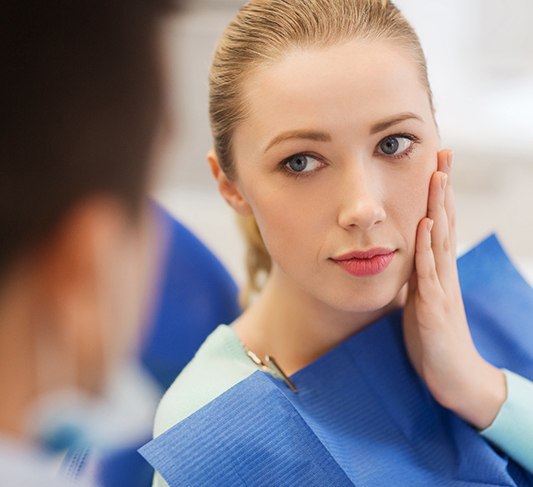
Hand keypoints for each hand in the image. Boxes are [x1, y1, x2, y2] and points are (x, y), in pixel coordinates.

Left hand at [402, 150, 505, 429]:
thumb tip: (404, 260)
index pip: (438, 225)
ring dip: (436, 206)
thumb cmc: (433, 339)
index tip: (436, 165)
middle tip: (443, 153)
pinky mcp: (434, 307)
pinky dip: (425, 246)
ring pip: (438, 239)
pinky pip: (428, 272)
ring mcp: (441, 287)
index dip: (438, 196)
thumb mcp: (421, 302)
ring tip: (436, 175)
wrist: (453, 376)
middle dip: (442, 188)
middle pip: (443, 222)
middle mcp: (442, 272)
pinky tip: (423, 224)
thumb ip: (416, 279)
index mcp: (437, 271)